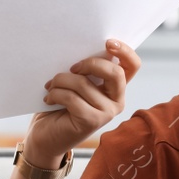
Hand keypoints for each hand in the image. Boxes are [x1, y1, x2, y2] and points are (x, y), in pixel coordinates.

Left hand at [22, 39, 142, 165]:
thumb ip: (84, 68)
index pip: (132, 65)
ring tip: (50, 86)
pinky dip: (55, 94)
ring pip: (84, 84)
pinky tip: (48, 99)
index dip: (125, 51)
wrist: (45, 136)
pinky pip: (72, 98)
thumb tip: (80, 47)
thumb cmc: (59, 105)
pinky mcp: (92, 122)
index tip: (108, 42)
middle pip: (115, 73)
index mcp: (115, 87)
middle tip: (71, 67)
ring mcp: (107, 113)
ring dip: (61, 80)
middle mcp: (116, 100)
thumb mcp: (74, 81)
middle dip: (90, 64)